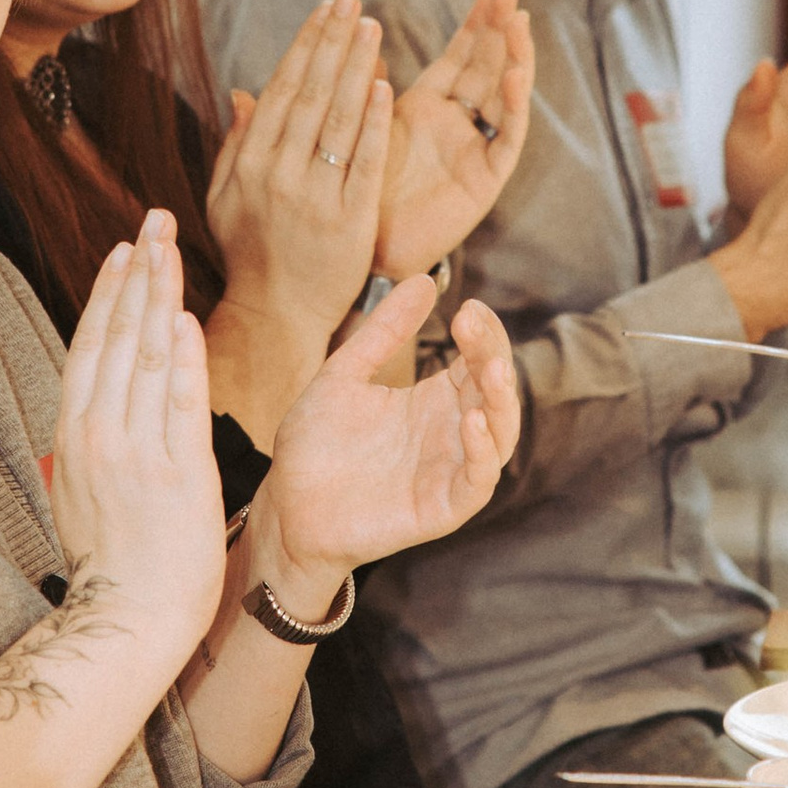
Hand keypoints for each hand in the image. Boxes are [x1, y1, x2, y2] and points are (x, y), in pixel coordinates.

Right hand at [49, 214, 233, 656]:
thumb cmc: (114, 564)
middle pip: (117, 337)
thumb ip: (86, 444)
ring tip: (171, 248)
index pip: (91, 346)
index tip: (126, 250)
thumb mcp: (77, 495)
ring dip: (160, 297)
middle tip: (154, 220)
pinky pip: (181, 404)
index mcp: (72, 436)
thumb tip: (87, 408)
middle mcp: (98, 436)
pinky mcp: (178, 475)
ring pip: (148, 359)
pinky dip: (184, 357)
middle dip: (138, 273)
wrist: (131, 622)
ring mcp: (136, 454)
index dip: (109, 293)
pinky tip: (187, 318)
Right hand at [207, 0, 389, 348]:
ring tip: (373, 28)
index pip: (282, 89)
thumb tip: (243, 92)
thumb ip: (236, 145)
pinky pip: (364, 163)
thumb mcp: (225, 199)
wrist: (276, 318)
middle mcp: (279, 175)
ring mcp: (315, 198)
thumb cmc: (250, 255)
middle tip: (353, 1)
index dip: (305, 45)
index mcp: (250, 164)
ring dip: (357, 68)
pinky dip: (374, 123)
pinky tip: (385, 86)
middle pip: (312, 94)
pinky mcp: (350, 222)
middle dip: (333, 42)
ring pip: (339, 120)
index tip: (325, 9)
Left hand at [251, 282, 519, 589]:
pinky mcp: (441, 509)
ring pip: (499, 436)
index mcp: (433, 400)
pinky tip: (473, 422)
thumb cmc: (316, 446)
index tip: (467, 307)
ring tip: (490, 369)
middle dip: (493, 357)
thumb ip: (383, 332)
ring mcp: (449, 471)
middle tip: (475, 327)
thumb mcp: (345, 376)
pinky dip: (483, 453)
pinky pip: (477, 482)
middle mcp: (450, 433)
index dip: (482, 334)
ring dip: (501, 402)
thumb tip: (423, 279)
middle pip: (494, 392)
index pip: (477, 360)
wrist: (287, 507)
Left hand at [375, 0, 535, 278]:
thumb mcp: (361, 127)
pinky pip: (505, 140)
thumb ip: (363, 86)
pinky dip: (512, 107)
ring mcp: (475, 150)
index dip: (478, 22)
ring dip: (513, 58)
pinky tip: (512, 76)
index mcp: (428, 107)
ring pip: (504, 96)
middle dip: (500, 28)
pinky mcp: (484, 181)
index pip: (462, 55)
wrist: (362, 252)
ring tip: (519, 22)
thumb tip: (354, 39)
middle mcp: (458, 124)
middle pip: (488, 66)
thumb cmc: (356, 191)